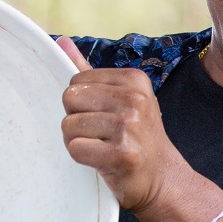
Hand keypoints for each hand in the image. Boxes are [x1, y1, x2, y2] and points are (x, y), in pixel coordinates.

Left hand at [56, 36, 190, 216]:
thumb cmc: (136, 139)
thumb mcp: (120, 100)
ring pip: (69, 125)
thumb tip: (60, 41)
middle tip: (99, 136)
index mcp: (134, 80)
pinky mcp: (123, 154)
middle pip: (69, 99)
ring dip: (77, 142)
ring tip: (101, 149)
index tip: (102, 119)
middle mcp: (134, 99)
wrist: (162, 179)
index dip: (80, 104)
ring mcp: (130, 126)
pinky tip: (101, 162)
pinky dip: (82, 158)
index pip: (76, 81)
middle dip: (76, 120)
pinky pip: (76, 149)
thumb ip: (90, 73)